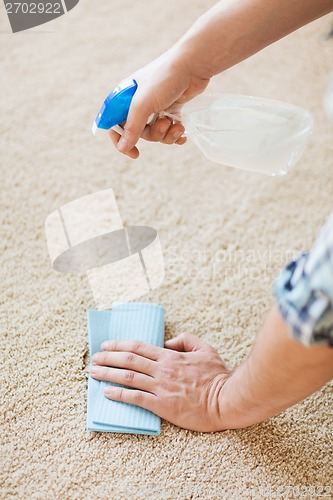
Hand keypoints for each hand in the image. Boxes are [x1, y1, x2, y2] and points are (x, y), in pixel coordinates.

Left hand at [90, 333, 229, 431]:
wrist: (226, 400)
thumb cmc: (217, 376)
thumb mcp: (205, 348)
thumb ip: (185, 340)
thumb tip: (167, 342)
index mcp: (170, 356)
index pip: (138, 347)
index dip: (119, 345)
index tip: (106, 345)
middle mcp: (162, 370)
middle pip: (128, 360)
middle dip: (108, 357)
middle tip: (94, 358)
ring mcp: (161, 387)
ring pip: (128, 377)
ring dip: (108, 373)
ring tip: (94, 372)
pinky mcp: (162, 405)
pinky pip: (135, 398)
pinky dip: (119, 394)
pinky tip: (107, 392)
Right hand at [109, 46, 209, 157]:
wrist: (194, 65)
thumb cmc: (164, 80)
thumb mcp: (143, 104)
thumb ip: (132, 128)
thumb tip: (122, 149)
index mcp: (124, 98)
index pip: (114, 124)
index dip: (121, 141)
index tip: (134, 153)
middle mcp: (138, 103)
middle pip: (139, 133)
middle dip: (153, 134)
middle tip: (164, 124)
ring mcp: (155, 106)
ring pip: (155, 133)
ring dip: (167, 134)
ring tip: (177, 125)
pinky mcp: (171, 109)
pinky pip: (168, 130)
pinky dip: (175, 134)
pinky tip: (183, 133)